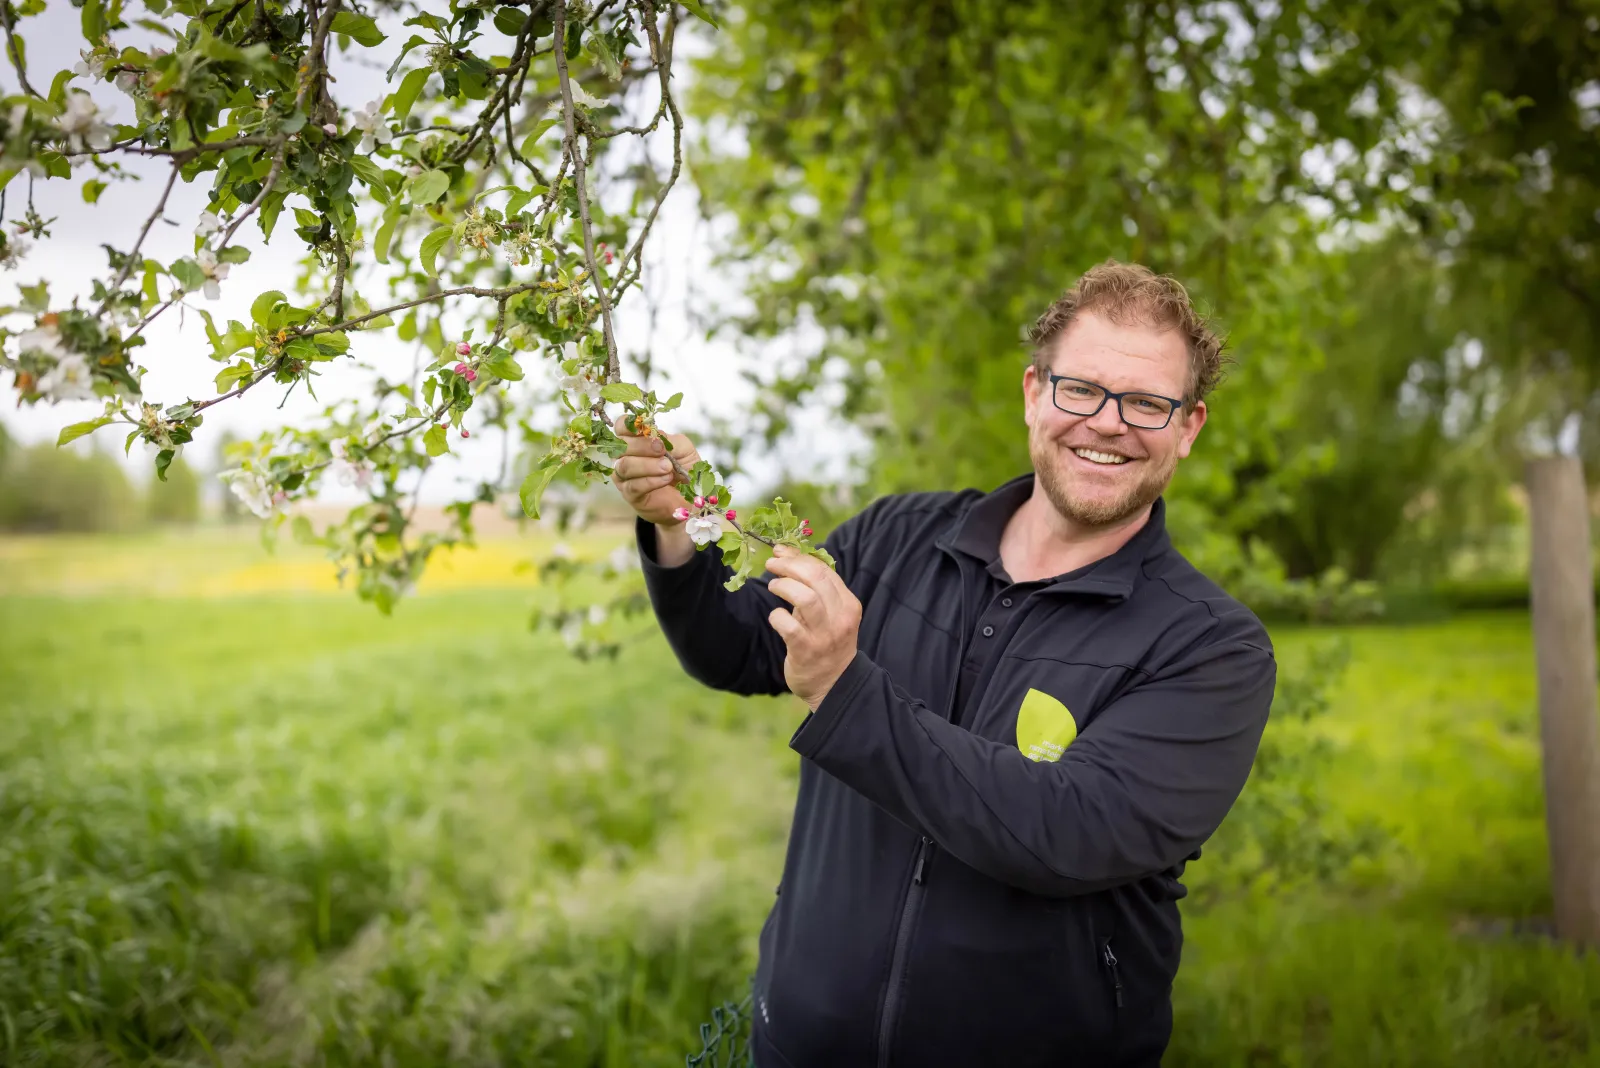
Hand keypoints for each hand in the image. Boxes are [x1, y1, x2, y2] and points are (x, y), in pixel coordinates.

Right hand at [611, 415, 700, 525]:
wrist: (690, 496)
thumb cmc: (683, 468)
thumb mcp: (682, 448)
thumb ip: (667, 439)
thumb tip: (653, 435)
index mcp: (635, 440)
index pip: (621, 426)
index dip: (630, 426)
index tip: (648, 430)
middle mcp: (624, 456)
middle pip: (621, 446)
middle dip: (643, 446)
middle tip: (662, 450)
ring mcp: (624, 476)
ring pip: (625, 466)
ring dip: (648, 465)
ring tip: (668, 468)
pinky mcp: (630, 495)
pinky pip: (633, 486)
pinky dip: (651, 481)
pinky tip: (666, 479)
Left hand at [765, 544, 861, 709]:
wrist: (832, 684)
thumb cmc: (826, 642)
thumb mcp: (830, 614)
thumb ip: (815, 589)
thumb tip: (788, 556)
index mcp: (848, 604)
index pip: (824, 570)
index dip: (799, 556)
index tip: (781, 551)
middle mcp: (840, 617)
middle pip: (815, 578)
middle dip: (789, 565)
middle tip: (771, 564)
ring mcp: (824, 635)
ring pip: (805, 598)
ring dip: (784, 586)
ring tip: (773, 586)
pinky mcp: (806, 651)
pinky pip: (788, 626)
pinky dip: (777, 616)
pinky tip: (775, 617)